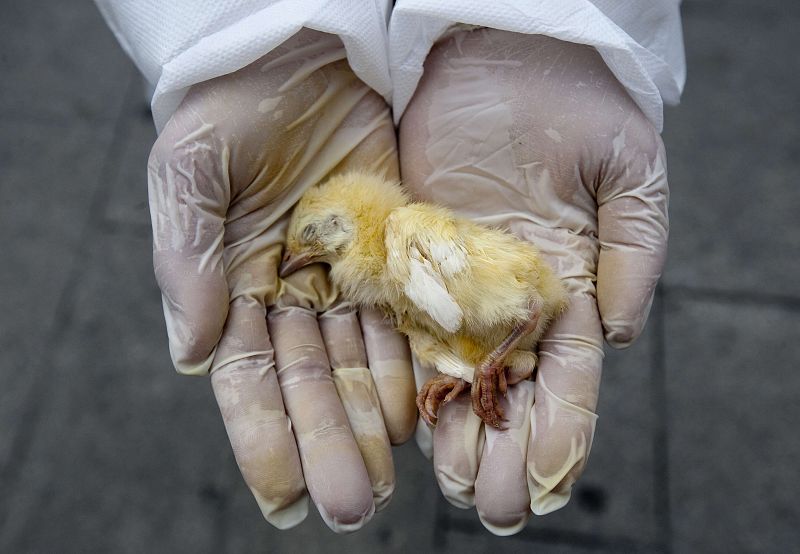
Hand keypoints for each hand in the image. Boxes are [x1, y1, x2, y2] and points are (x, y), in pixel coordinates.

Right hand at [147, 29, 416, 532]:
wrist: (300, 56)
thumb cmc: (231, 109)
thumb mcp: (191, 172)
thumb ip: (187, 262)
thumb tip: (192, 355)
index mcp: (237, 287)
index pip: (249, 380)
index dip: (265, 441)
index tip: (285, 502)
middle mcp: (294, 297)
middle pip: (312, 385)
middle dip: (330, 446)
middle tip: (351, 506)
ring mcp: (347, 280)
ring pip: (362, 364)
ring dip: (376, 422)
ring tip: (391, 477)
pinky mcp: (396, 254)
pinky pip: (406, 316)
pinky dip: (413, 362)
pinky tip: (425, 409)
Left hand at [400, 29, 667, 533]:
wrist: (503, 57)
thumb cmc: (576, 104)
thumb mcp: (628, 169)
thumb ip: (636, 249)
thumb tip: (621, 334)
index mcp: (571, 284)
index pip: (571, 375)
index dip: (563, 429)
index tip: (551, 483)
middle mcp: (513, 299)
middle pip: (512, 389)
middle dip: (506, 450)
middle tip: (495, 508)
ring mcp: (459, 285)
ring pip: (457, 373)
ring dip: (457, 433)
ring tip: (453, 486)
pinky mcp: (409, 262)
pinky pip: (405, 328)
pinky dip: (408, 377)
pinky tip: (408, 425)